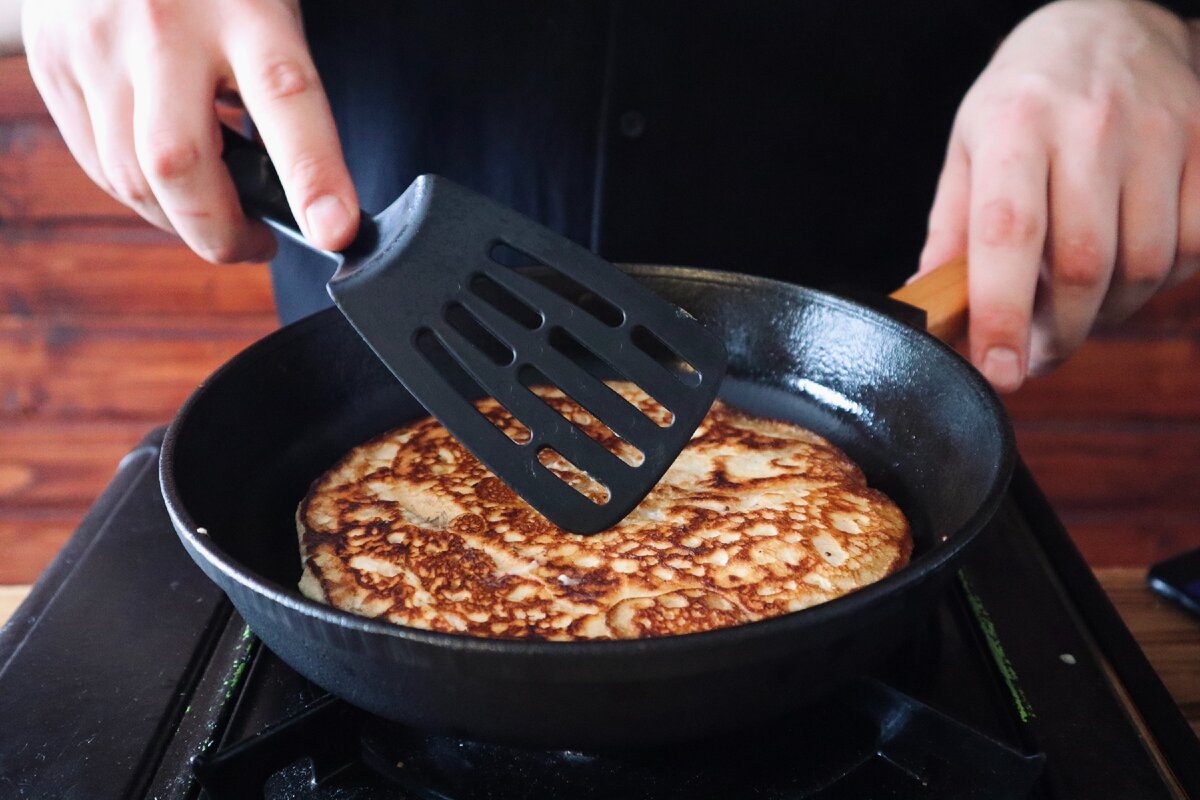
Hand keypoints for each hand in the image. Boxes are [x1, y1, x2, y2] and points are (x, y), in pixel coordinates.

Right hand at [22, 0, 358, 261]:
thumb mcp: (267, 12)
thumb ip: (281, 92)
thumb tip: (300, 196)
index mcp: (242, 4)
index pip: (284, 96)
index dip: (312, 174)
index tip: (334, 231)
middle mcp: (161, 23)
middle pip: (179, 163)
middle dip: (221, 232)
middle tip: (257, 245)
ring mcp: (96, 42)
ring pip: (131, 177)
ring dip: (181, 219)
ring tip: (218, 217)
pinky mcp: (54, 62)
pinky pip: (98, 164)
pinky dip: (142, 192)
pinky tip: (170, 183)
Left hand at [916, 0, 1199, 391]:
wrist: (1108, 23)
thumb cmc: (1025, 97)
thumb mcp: (968, 148)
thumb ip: (950, 231)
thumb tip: (930, 309)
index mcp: (1013, 126)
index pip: (1008, 234)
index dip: (1002, 313)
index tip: (998, 370)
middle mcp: (1088, 127)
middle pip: (1083, 265)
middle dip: (1057, 332)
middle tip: (1034, 353)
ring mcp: (1158, 133)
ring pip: (1144, 266)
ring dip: (1106, 312)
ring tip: (1076, 308)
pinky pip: (1194, 246)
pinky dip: (1161, 280)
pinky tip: (1128, 268)